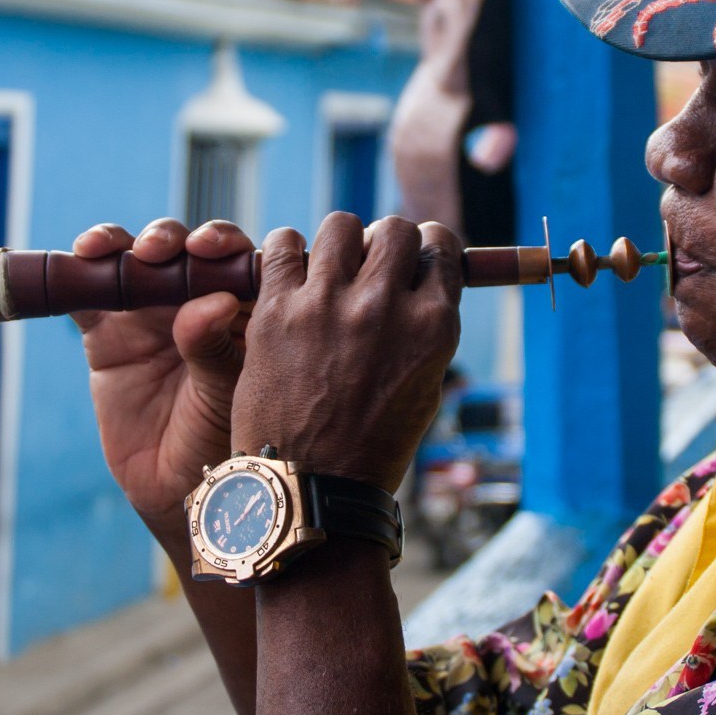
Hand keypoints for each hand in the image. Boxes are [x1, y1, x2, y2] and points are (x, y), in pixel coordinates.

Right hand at [75, 219, 252, 539]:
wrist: (177, 494)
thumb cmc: (223, 445)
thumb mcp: (227, 397)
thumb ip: (217, 349)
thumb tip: (215, 300)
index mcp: (244, 312)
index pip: (239, 262)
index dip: (227, 247)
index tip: (214, 248)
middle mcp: (199, 302)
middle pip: (190, 250)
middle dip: (182, 240)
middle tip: (178, 251)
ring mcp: (152, 313)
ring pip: (143, 259)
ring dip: (138, 244)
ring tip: (142, 254)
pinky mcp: (107, 331)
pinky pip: (91, 290)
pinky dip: (83, 268)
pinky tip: (84, 255)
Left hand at [233, 214, 461, 493]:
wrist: (310, 489)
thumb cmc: (371, 446)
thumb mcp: (423, 385)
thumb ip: (424, 326)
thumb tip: (417, 278)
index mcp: (433, 326)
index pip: (439, 247)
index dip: (425, 246)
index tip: (412, 257)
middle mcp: (385, 307)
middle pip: (392, 228)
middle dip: (384, 240)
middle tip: (368, 264)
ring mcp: (327, 305)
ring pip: (340, 225)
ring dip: (338, 243)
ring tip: (327, 270)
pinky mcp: (276, 311)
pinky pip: (282, 244)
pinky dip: (288, 252)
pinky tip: (290, 275)